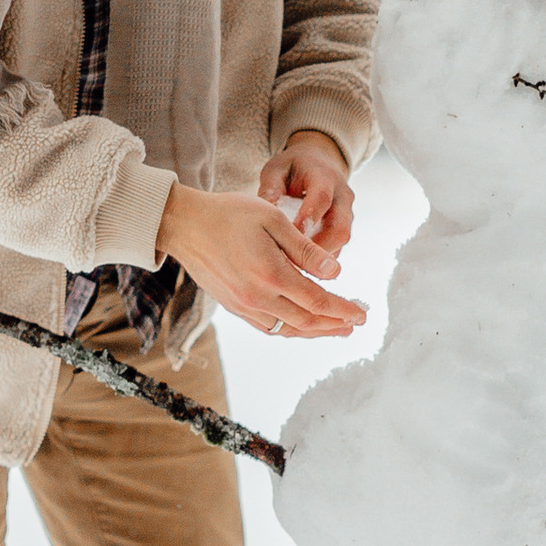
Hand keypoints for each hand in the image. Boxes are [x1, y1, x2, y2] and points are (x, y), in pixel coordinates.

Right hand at [156, 180, 365, 337]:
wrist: (184, 224)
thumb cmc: (230, 214)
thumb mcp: (273, 220)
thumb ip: (305, 249)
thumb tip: (336, 273)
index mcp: (271, 274)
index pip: (317, 301)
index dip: (342, 310)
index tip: (362, 313)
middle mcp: (257, 297)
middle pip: (305, 321)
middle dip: (334, 325)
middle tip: (354, 323)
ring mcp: (243, 305)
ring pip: (286, 329)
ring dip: (313, 332)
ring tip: (334, 329)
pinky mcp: (232, 306)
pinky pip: (267, 327)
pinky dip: (289, 330)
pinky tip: (300, 325)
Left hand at [258, 130, 356, 268]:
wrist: (318, 164)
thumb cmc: (292, 168)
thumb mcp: (277, 169)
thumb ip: (271, 187)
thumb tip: (265, 209)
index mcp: (325, 177)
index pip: (321, 199)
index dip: (308, 219)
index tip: (289, 237)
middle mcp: (342, 196)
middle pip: (339, 227)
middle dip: (318, 248)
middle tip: (292, 263)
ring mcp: (347, 213)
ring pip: (341, 240)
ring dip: (320, 258)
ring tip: (294, 271)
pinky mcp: (344, 226)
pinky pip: (337, 247)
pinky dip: (320, 259)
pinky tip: (299, 269)